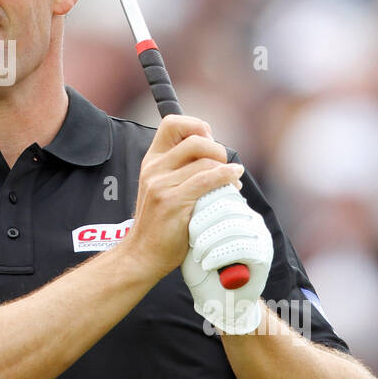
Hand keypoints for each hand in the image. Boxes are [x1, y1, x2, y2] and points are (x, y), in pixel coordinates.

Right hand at [128, 116, 245, 283]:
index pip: (172, 123)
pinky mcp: (172, 201)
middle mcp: (154, 168)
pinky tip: (234, 182)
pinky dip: (226, 177)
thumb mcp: (162, 188)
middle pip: (195, 140)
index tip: (209, 141)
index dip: (196, 126)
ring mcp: (161, 184)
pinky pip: (207, 180)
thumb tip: (215, 154)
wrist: (143, 254)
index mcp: (151, 161)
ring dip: (226, 169)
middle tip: (224, 166)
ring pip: (205, 161)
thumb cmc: (160, 224)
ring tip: (232, 183)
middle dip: (218, 150)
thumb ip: (181, 169)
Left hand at [181, 186, 273, 333]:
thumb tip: (186, 190)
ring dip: (208, 240)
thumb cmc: (200, 267)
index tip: (182, 219)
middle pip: (226, 205)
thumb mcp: (192, 237)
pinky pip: (240, 247)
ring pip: (232, 225)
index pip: (219, 191)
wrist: (218, 301)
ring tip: (196, 254)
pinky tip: (206, 264)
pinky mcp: (264, 255)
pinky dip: (218, 255)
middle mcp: (251, 218)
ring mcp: (260, 235)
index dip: (199, 203)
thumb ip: (193, 214)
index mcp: (235, 208)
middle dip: (202, 221)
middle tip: (188, 239)